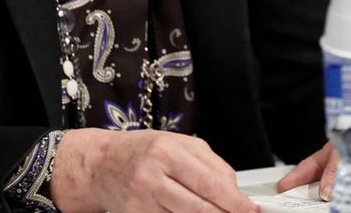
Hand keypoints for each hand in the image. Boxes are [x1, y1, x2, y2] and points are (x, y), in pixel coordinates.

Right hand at [50, 128, 257, 212]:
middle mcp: (152, 176)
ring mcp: (142, 200)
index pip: (209, 182)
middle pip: (199, 207)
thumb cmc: (142, 150)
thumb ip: (210, 163)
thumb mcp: (178, 143)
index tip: (250, 209)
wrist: (100, 164)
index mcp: (167, 151)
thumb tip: (234, 190)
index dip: (234, 201)